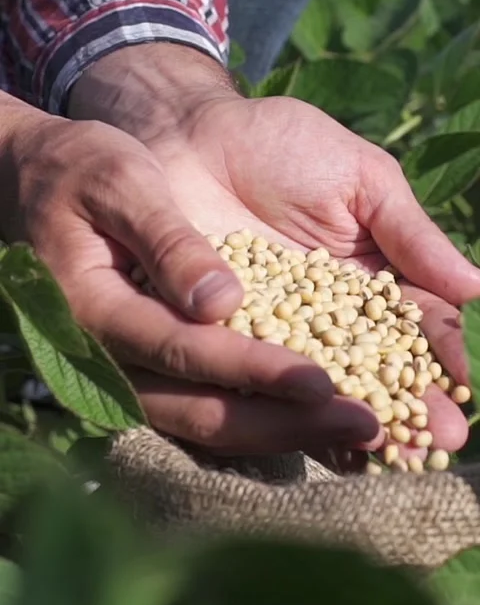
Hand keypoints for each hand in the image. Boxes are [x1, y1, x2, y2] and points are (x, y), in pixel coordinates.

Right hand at [0, 92, 377, 456]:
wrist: (44, 182)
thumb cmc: (86, 171)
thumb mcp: (122, 183)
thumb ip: (166, 241)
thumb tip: (220, 303)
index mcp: (99, 311)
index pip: (184, 352)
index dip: (252, 370)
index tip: (320, 382)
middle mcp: (115, 359)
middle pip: (204, 411)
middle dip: (287, 424)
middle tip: (364, 426)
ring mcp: (136, 371)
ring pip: (211, 422)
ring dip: (286, 433)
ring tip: (360, 434)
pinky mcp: (159, 366)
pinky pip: (212, 408)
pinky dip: (267, 421)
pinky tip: (322, 422)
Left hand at [70, 44, 479, 461]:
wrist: (196, 135)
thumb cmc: (284, 147)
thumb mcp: (361, 181)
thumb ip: (410, 234)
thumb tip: (477, 287)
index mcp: (372, 280)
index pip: (415, 329)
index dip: (438, 359)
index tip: (460, 392)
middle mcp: (328, 318)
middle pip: (375, 371)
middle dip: (407, 407)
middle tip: (436, 441)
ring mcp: (276, 334)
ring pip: (321, 387)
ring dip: (353, 419)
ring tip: (382, 451)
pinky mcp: (223, 341)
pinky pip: (256, 382)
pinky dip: (281, 409)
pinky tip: (308, 436)